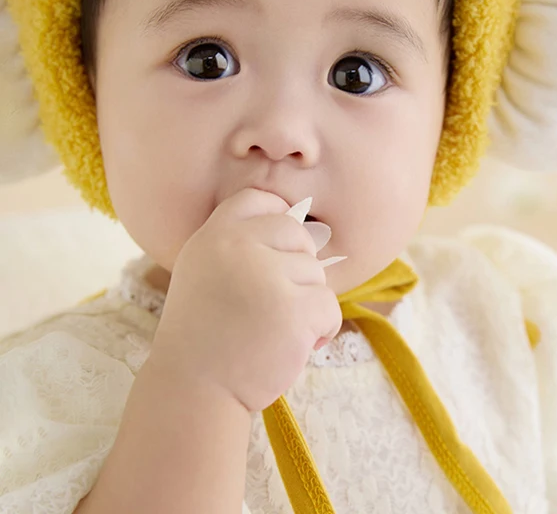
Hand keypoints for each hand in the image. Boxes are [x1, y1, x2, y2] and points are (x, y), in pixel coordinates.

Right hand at [147, 188, 341, 411]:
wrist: (193, 391)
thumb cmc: (205, 332)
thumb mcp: (206, 270)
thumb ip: (241, 243)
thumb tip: (298, 220)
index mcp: (214, 234)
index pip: (259, 199)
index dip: (275, 220)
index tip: (271, 252)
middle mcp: (239, 247)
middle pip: (298, 235)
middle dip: (297, 268)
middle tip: (272, 302)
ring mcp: (268, 277)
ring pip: (317, 274)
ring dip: (306, 303)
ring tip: (273, 329)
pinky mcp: (295, 310)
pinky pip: (330, 307)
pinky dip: (321, 330)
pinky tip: (291, 345)